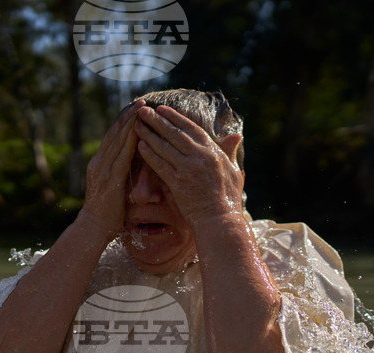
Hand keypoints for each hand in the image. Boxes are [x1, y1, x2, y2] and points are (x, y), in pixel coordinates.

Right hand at [80, 99, 144, 240]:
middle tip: (141, 101)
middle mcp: (99, 162)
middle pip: (115, 133)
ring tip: (142, 107)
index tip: (136, 109)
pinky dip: (131, 140)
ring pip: (118, 139)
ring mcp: (103, 168)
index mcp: (99, 164)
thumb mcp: (114, 188)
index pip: (113, 137)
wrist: (94, 228)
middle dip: (128, 116)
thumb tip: (133, 165)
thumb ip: (120, 174)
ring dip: (131, 122)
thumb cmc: (107, 213)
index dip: (124, 122)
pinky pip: (122, 154)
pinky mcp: (110, 177)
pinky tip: (140, 129)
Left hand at [134, 105, 244, 225]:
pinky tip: (140, 146)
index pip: (191, 128)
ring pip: (165, 147)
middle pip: (175, 133)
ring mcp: (188, 169)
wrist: (220, 221)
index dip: (175, 117)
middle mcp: (200, 157)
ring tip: (137, 124)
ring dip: (149, 134)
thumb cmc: (229, 199)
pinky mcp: (178, 183)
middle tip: (143, 110)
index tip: (162, 109)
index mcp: (213, 152)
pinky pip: (160, 165)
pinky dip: (150, 155)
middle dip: (157, 121)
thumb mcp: (234, 171)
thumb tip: (236, 136)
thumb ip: (230, 152)